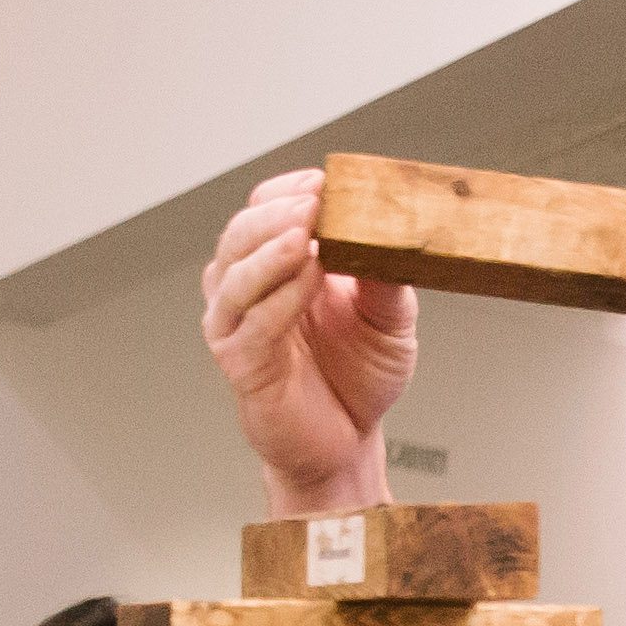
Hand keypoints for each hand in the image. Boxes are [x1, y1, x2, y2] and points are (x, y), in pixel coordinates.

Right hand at [200, 172, 414, 511]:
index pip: (264, 208)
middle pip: (239, 233)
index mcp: (278, 264)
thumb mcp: (391, 316)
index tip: (323, 183)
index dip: (287, 191)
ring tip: (306, 237)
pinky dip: (278, 298)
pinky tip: (307, 279)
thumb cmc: (358, 377)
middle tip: (312, 205)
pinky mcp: (240, 364)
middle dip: (275, 214)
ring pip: (233, 274)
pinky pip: (251, 324)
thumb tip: (392, 228)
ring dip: (270, 250)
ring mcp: (237, 326)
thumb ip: (386, 274)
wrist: (348, 442)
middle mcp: (249, 289)